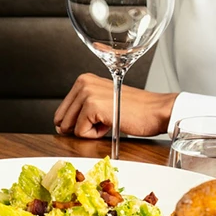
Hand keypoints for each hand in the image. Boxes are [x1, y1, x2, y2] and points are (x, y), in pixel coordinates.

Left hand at [54, 73, 177, 138]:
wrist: (156, 111)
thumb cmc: (134, 111)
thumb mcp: (102, 104)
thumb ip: (80, 111)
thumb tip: (59, 126)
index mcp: (84, 80)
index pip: (62, 111)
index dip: (77, 123)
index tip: (99, 117)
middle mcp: (83, 82)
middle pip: (63, 119)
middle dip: (82, 127)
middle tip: (106, 119)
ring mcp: (87, 93)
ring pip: (70, 127)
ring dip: (90, 131)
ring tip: (109, 120)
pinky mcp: (92, 105)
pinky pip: (81, 132)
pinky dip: (96, 134)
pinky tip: (110, 123)